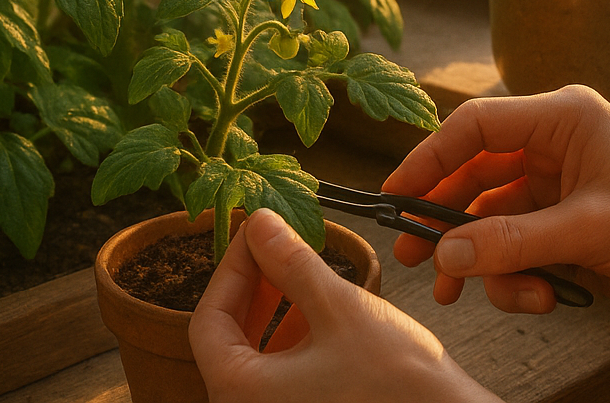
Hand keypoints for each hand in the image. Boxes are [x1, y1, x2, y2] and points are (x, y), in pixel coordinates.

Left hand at [189, 208, 499, 402]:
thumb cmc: (400, 386)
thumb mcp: (340, 309)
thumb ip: (292, 263)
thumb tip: (260, 224)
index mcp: (242, 393)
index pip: (209, 321)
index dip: (231, 268)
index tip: (257, 233)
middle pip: (228, 339)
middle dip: (253, 287)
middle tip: (277, 247)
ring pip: (256, 357)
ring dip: (275, 310)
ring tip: (303, 272)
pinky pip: (282, 378)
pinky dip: (294, 339)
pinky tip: (322, 311)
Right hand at [383, 85, 609, 322]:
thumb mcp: (590, 230)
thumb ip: (513, 242)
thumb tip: (445, 253)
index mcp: (563, 118)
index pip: (476, 127)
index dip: (429, 158)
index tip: (396, 195)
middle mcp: (555, 147)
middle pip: (474, 176)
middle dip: (445, 219)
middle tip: (412, 255)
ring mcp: (560, 190)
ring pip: (491, 220)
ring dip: (478, 259)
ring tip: (460, 295)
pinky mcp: (568, 229)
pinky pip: (517, 248)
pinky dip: (514, 277)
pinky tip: (538, 301)